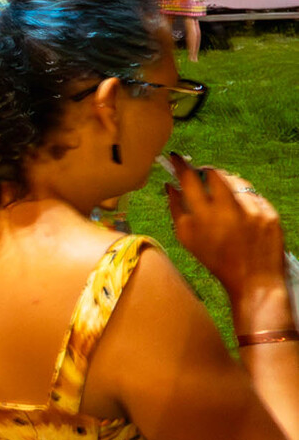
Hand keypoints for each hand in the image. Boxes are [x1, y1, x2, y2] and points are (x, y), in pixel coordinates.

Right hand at [166, 157, 287, 301]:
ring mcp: (251, 211)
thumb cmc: (217, 261)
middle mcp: (228, 210)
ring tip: (225, 194)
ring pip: (236, 181)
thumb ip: (175, 209)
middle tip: (203, 175)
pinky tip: (243, 210)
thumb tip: (169, 185)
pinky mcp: (269, 215)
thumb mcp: (187, 239)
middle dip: (206, 171)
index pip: (189, 179)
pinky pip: (254, 196)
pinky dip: (245, 198)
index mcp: (203, 216)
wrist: (254, 281)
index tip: (177, 158)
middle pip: (214, 174)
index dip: (181, 165)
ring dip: (227, 182)